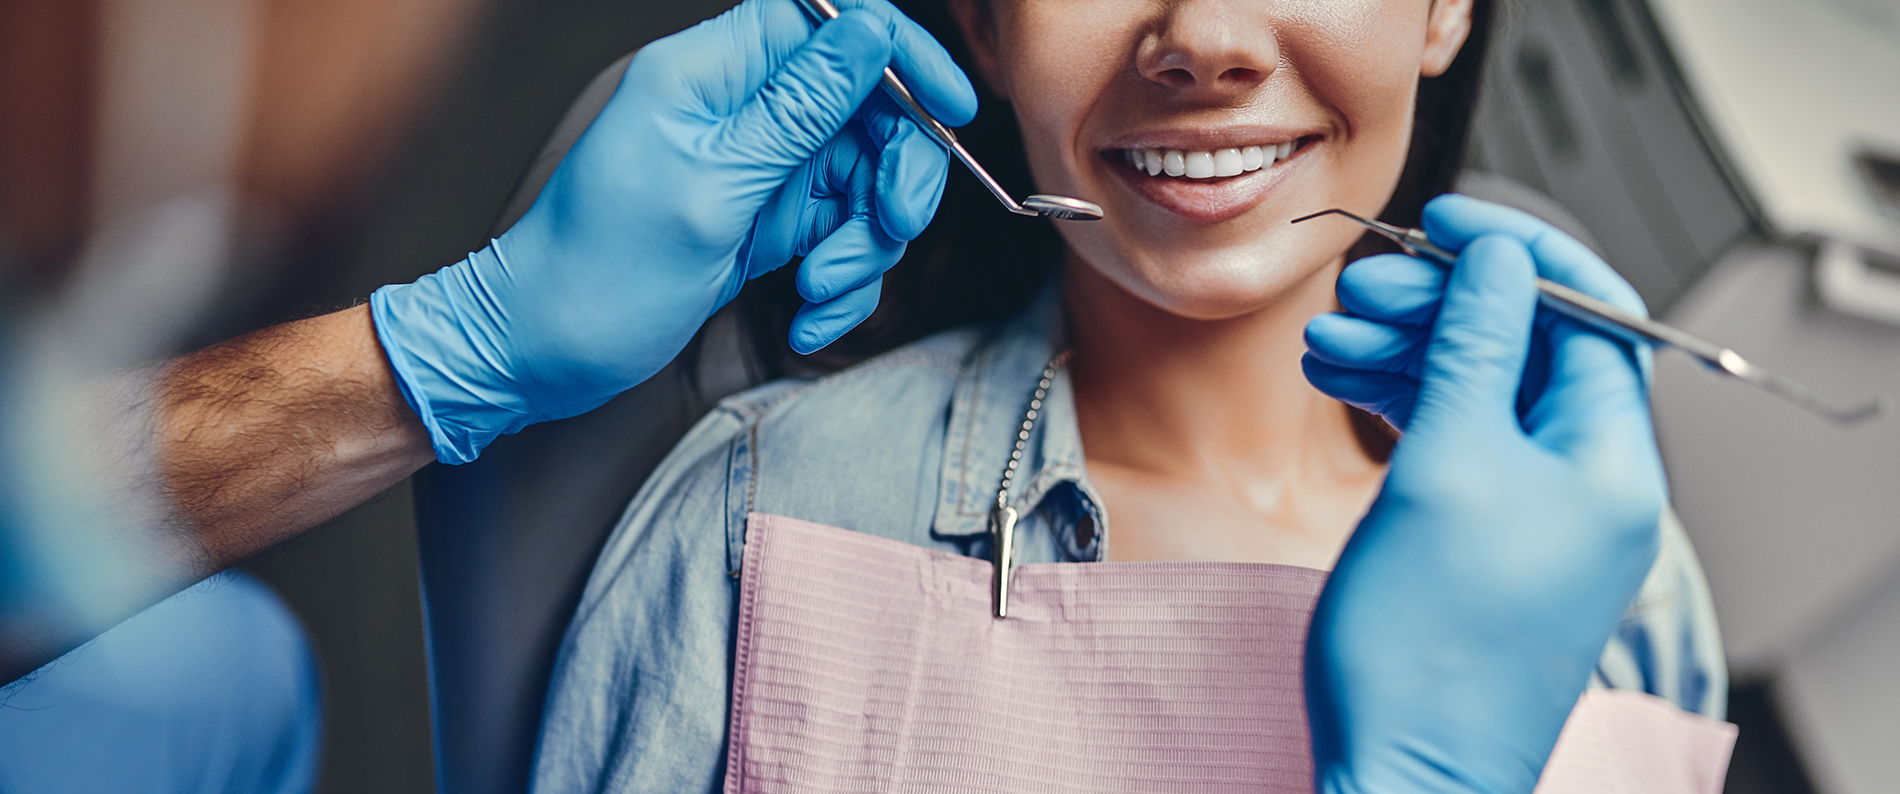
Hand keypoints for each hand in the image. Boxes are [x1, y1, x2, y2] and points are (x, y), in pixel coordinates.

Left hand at [370, 0, 975, 462]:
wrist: (542, 353)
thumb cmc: (598, 271)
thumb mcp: (711, 187)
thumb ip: (798, 108)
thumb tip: (870, 30)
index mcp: (712, 73)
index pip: (831, 21)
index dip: (900, 53)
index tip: (948, 109)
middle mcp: (741, 111)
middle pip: (867, 109)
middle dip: (894, 176)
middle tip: (889, 229)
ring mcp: (758, 168)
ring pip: (862, 182)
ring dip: (863, 246)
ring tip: (819, 292)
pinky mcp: (765, 222)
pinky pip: (838, 236)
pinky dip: (838, 282)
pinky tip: (804, 317)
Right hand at [1301, 195, 1666, 793]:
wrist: (1400, 771)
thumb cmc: (1428, 653)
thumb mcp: (1447, 467)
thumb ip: (1473, 350)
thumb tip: (1497, 262)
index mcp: (1610, 462)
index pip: (1589, 313)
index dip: (1517, 253)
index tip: (1447, 220)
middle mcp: (1586, 483)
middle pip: (1525, 347)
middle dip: (1442, 306)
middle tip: (1363, 288)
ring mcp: (1536, 513)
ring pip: (1478, 390)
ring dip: (1406, 352)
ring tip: (1328, 341)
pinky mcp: (1485, 538)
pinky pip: (1454, 441)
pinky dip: (1400, 403)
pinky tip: (1341, 384)